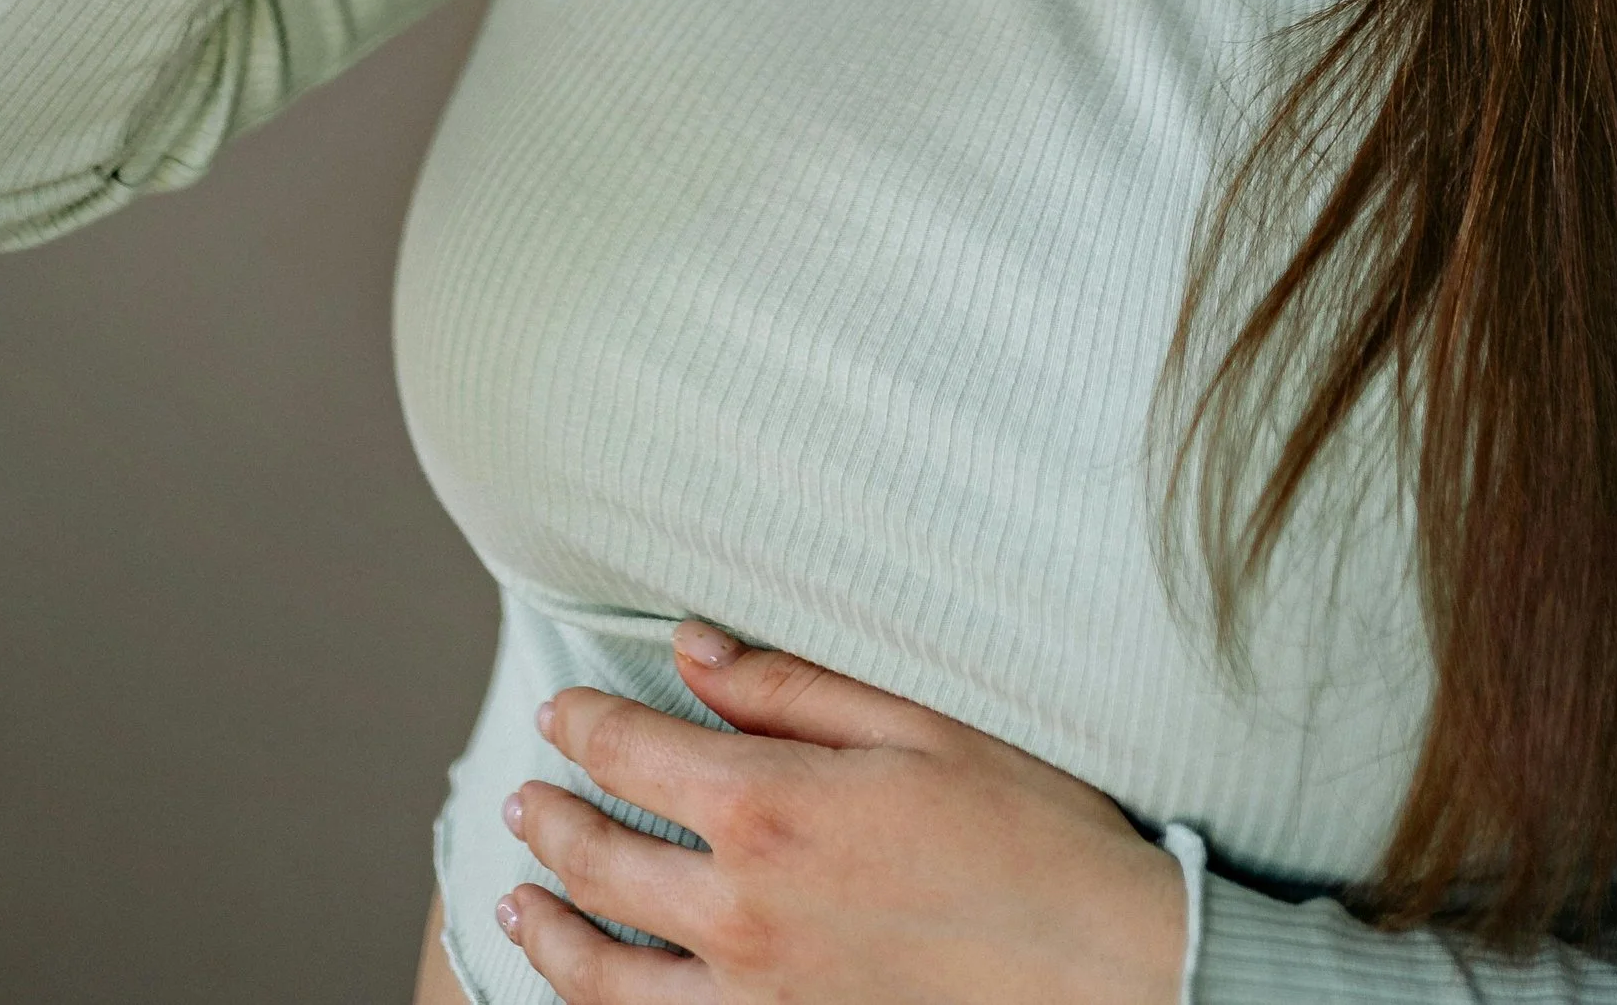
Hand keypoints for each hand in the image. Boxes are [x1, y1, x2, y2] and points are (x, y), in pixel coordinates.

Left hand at [495, 619, 1187, 1004]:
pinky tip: (594, 996)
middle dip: (550, 822)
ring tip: (517, 905)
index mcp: (771, 806)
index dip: (584, 724)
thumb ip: (791, 689)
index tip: (562, 710)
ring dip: (547, 933)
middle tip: (524, 799)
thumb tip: (693, 647)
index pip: (634, 752)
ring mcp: (754, 997)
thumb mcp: (916, 726)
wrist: (1100, 971)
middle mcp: (741, 910)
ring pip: (604, 978)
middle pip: (600, 863)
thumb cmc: (1026, 836)